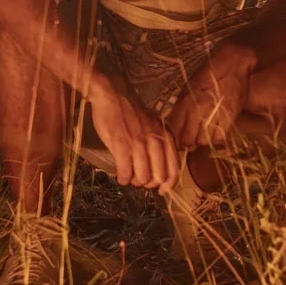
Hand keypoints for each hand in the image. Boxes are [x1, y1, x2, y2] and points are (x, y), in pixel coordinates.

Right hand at [86, 76, 183, 193]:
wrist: (112, 94)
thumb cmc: (131, 110)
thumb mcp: (154, 124)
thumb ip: (160, 142)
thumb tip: (160, 164)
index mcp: (165, 137)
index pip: (174, 169)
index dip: (168, 184)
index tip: (161, 190)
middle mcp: (155, 141)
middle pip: (158, 177)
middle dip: (148, 183)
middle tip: (140, 180)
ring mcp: (139, 144)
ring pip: (142, 177)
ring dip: (135, 181)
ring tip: (129, 177)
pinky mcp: (121, 146)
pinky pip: (125, 172)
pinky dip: (123, 178)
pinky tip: (121, 176)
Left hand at [167, 43, 256, 149]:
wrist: (231, 63)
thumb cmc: (208, 73)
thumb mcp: (188, 87)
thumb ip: (181, 107)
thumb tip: (176, 126)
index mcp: (184, 102)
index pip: (175, 130)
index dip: (177, 139)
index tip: (179, 143)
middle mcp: (197, 110)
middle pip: (188, 139)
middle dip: (189, 143)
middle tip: (192, 143)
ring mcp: (213, 114)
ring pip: (204, 141)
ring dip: (203, 142)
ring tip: (204, 137)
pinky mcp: (229, 116)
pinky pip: (219, 137)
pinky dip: (216, 139)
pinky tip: (216, 133)